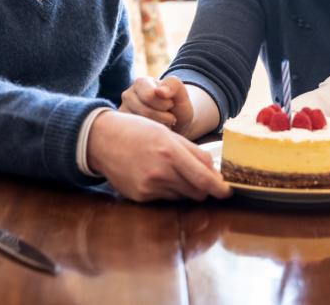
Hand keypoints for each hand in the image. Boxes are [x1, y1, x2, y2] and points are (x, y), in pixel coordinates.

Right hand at [87, 110, 230, 201]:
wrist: (102, 139)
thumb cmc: (136, 131)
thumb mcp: (166, 133)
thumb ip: (192, 151)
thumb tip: (214, 171)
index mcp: (170, 151)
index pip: (204, 179)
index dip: (220, 189)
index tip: (228, 191)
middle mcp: (160, 172)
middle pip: (196, 191)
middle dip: (202, 186)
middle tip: (198, 176)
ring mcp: (149, 187)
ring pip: (182, 196)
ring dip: (184, 188)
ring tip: (170, 170)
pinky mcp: (140, 197)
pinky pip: (165, 199)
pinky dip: (167, 190)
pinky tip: (155, 175)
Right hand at [120, 76, 193, 135]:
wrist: (176, 125)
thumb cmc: (178, 107)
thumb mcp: (181, 94)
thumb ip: (173, 86)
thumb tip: (159, 91)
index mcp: (141, 82)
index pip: (150, 96)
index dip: (165, 104)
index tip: (171, 105)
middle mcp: (127, 95)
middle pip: (145, 112)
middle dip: (162, 117)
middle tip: (169, 117)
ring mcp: (123, 112)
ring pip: (141, 125)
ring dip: (158, 128)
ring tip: (162, 123)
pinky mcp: (123, 128)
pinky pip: (137, 135)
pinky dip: (150, 136)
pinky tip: (153, 132)